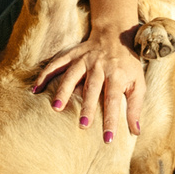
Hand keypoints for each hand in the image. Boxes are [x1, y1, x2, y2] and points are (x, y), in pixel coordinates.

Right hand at [32, 22, 147, 141]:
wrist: (115, 33)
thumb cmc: (128, 64)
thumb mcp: (138, 82)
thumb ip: (136, 106)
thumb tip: (135, 131)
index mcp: (117, 75)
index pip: (114, 100)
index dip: (111, 120)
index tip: (108, 139)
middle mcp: (100, 66)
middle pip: (92, 88)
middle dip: (87, 107)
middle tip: (82, 125)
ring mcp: (84, 59)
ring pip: (72, 75)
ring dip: (63, 91)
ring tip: (56, 108)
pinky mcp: (72, 54)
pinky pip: (57, 64)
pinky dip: (45, 75)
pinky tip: (36, 88)